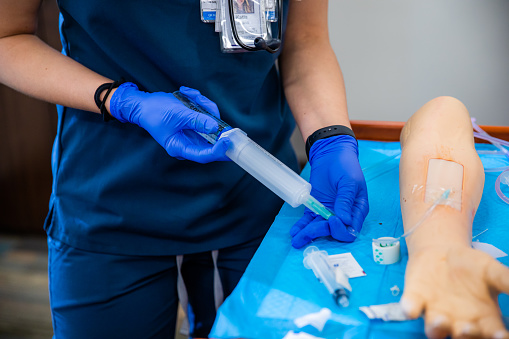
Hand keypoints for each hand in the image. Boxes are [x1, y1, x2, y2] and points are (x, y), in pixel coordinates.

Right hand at [109, 84, 229, 162]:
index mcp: (180, 147)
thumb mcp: (177, 114)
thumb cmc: (155, 111)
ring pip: (211, 123)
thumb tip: (215, 126)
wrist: (144, 105)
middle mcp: (188, 143)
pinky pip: (207, 115)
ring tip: (189, 96)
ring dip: (204, 106)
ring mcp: (193, 134)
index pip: (203, 155)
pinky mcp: (196, 125)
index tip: (227, 140)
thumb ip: (197, 120)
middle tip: (202, 104)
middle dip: (211, 118)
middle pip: (212, 138)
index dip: (218, 151)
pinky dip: (201, 103)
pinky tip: (188, 95)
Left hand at [290, 135, 368, 247]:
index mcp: (357, 211)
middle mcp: (343, 215)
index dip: (341, 230)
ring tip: (296, 240)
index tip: (333, 220)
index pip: (351, 230)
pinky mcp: (315, 208)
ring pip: (319, 229)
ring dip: (308, 235)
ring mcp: (328, 212)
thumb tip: (344, 221)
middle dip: (321, 233)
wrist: (331, 154)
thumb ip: (346, 201)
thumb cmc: (346, 166)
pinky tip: (295, 232)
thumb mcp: (349, 182)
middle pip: (333, 232)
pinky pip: (309, 220)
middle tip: (310, 231)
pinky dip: (302, 226)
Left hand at [401, 245, 508, 338]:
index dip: (496, 338)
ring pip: (435, 330)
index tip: (500, 335)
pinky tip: (411, 307)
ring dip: (436, 327)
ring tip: (440, 318)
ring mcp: (435, 313)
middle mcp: (459, 323)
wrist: (441, 251)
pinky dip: (410, 308)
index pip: (492, 336)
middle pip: (463, 338)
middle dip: (465, 336)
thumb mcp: (492, 271)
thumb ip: (507, 281)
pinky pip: (411, 308)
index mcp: (483, 320)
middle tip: (467, 329)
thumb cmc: (472, 266)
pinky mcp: (414, 299)